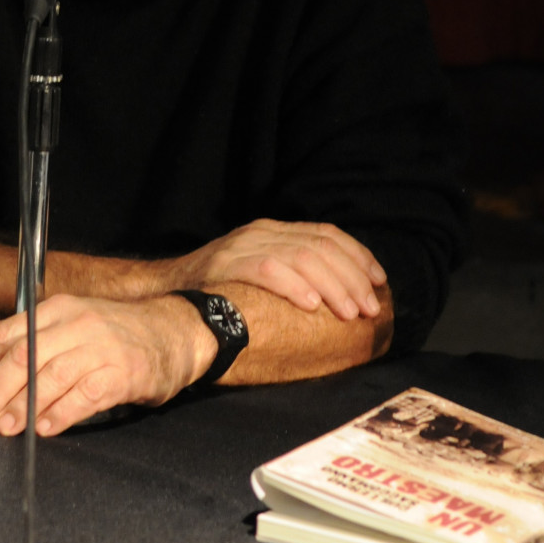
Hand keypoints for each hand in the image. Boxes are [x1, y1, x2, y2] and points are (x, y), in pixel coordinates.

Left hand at [0, 293, 203, 436]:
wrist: (171, 332)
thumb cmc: (109, 333)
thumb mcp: (60, 323)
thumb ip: (10, 334)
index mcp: (54, 310)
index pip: (4, 334)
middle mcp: (76, 323)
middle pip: (24, 355)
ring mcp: (101, 346)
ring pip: (52, 374)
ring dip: (23, 405)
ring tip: (4, 427)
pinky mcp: (124, 372)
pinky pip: (87, 394)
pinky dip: (63, 412)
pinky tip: (45, 429)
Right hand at [169, 219, 385, 319]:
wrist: (164, 290)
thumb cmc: (216, 289)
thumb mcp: (256, 270)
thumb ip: (289, 271)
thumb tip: (340, 295)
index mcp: (271, 230)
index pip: (325, 232)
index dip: (357, 255)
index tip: (379, 281)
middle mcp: (260, 231)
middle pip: (320, 245)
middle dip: (352, 276)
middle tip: (369, 307)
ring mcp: (243, 245)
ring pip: (302, 257)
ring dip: (333, 286)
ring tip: (348, 312)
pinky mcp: (228, 264)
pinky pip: (270, 270)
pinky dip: (295, 287)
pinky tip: (312, 307)